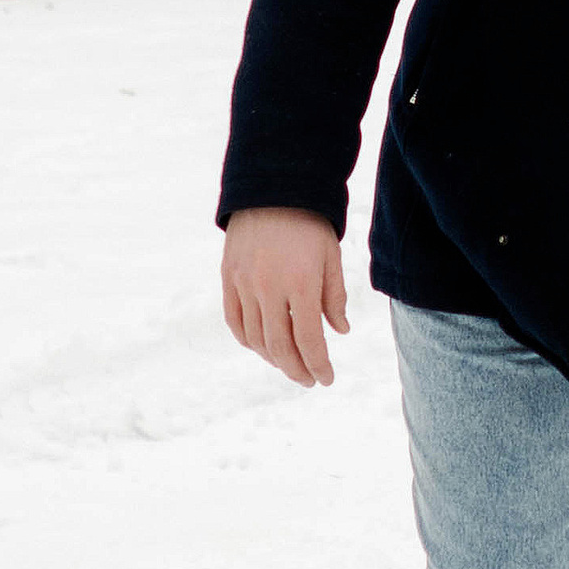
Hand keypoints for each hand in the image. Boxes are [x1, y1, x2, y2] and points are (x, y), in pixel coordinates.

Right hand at [222, 207, 348, 386]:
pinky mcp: (228, 278)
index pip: (309, 339)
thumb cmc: (309, 223)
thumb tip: (340, 332)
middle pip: (280, 346)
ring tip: (290, 365)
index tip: (327, 379)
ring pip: (255, 338)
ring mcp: (244, 284)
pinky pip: (235, 320)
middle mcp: (269, 287)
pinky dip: (248, 340)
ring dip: (273, 359)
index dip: (318, 364)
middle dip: (297, 369)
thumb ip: (334, 297)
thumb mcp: (331, 256)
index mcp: (301, 283)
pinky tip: (262, 347)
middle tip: (310, 380)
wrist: (272, 189)